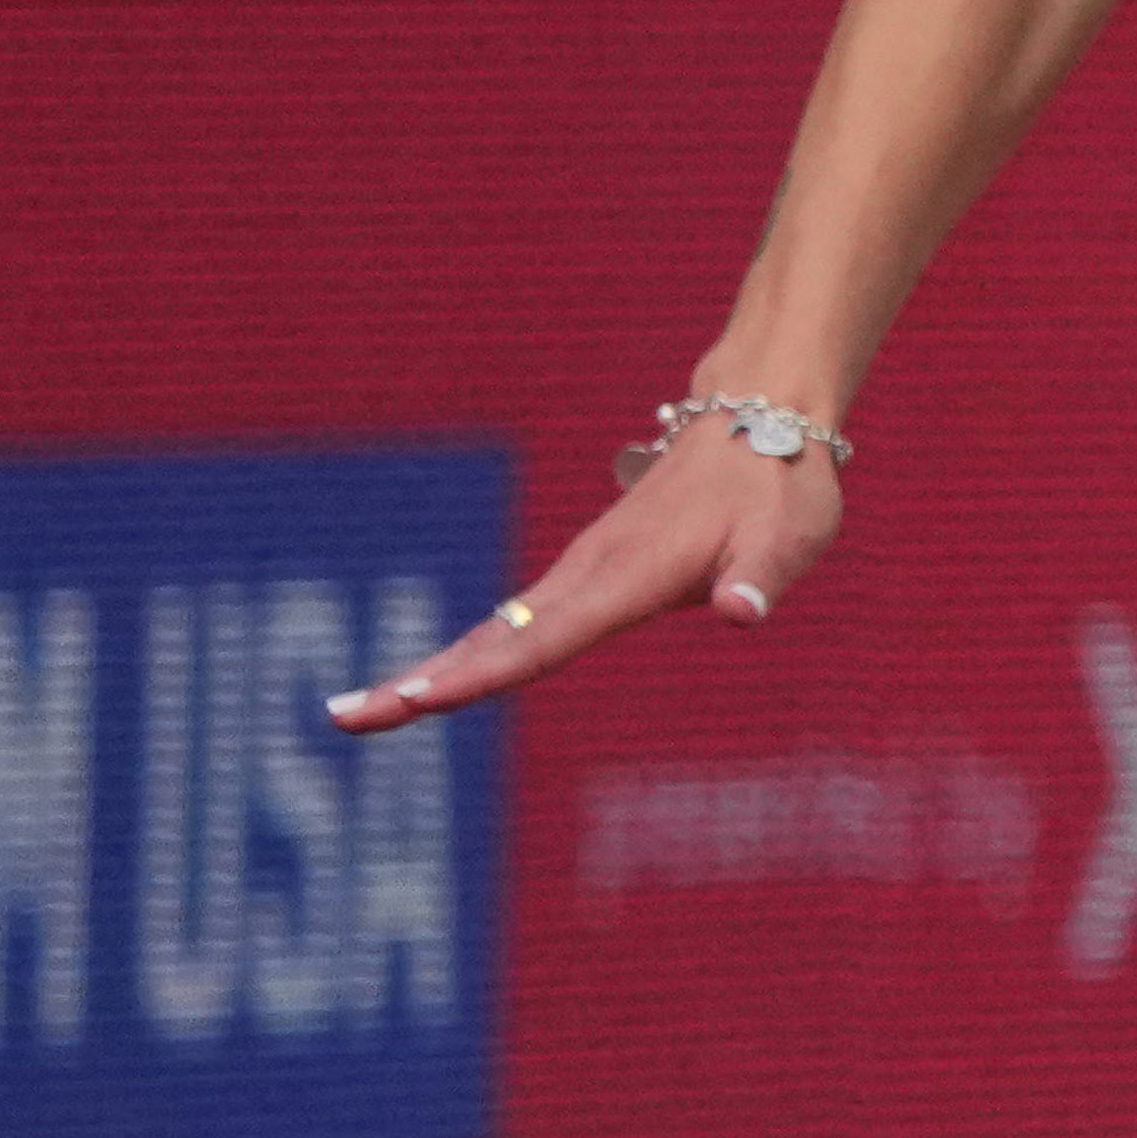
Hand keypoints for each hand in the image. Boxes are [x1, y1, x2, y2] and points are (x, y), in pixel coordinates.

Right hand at [329, 420, 842, 734]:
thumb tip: (746, 613)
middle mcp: (591, 572)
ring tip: (361, 712)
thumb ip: (761, 578)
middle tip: (346, 718)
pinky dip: (469, 653)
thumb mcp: (789, 536)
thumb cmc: (781, 488)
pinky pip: (517, 622)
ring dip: (430, 669)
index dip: (485, 672)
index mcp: (632, 574)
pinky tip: (429, 684)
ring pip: (495, 630)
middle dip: (421, 680)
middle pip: (494, 639)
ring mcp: (583, 570)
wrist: (762, 419)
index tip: (420, 698)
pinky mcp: (588, 572)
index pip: (548, 637)